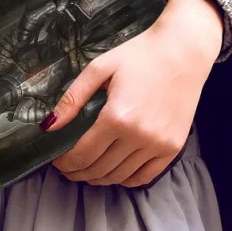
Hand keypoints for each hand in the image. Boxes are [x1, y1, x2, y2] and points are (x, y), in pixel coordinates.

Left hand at [41, 0, 223, 186]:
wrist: (183, 51)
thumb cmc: (139, 55)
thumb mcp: (99, 68)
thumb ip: (72, 99)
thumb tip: (48, 126)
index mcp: (116, 116)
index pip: (83, 153)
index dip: (65, 163)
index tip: (57, 162)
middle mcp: (138, 135)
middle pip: (100, 168)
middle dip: (78, 172)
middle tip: (68, 169)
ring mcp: (158, 144)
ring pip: (120, 176)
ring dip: (99, 178)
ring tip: (87, 171)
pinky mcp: (173, 147)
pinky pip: (145, 176)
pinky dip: (126, 179)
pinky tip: (114, 172)